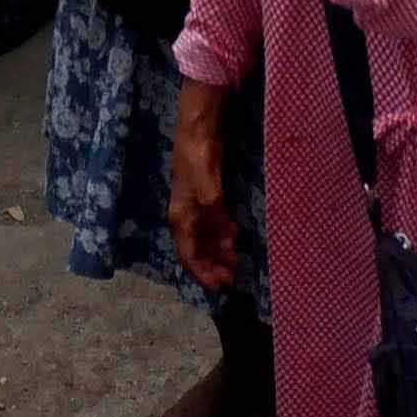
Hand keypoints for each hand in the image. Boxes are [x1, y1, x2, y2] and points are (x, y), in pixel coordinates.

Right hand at [170, 93, 239, 292]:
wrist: (198, 130)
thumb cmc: (200, 160)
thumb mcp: (210, 192)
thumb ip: (217, 218)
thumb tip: (227, 243)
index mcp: (181, 218)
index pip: (189, 255)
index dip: (203, 273)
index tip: (222, 286)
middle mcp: (184, 216)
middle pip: (196, 250)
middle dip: (212, 266)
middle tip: (233, 277)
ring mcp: (194, 206)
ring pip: (204, 239)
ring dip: (218, 252)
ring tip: (236, 261)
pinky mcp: (204, 196)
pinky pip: (212, 224)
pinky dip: (221, 235)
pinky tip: (234, 237)